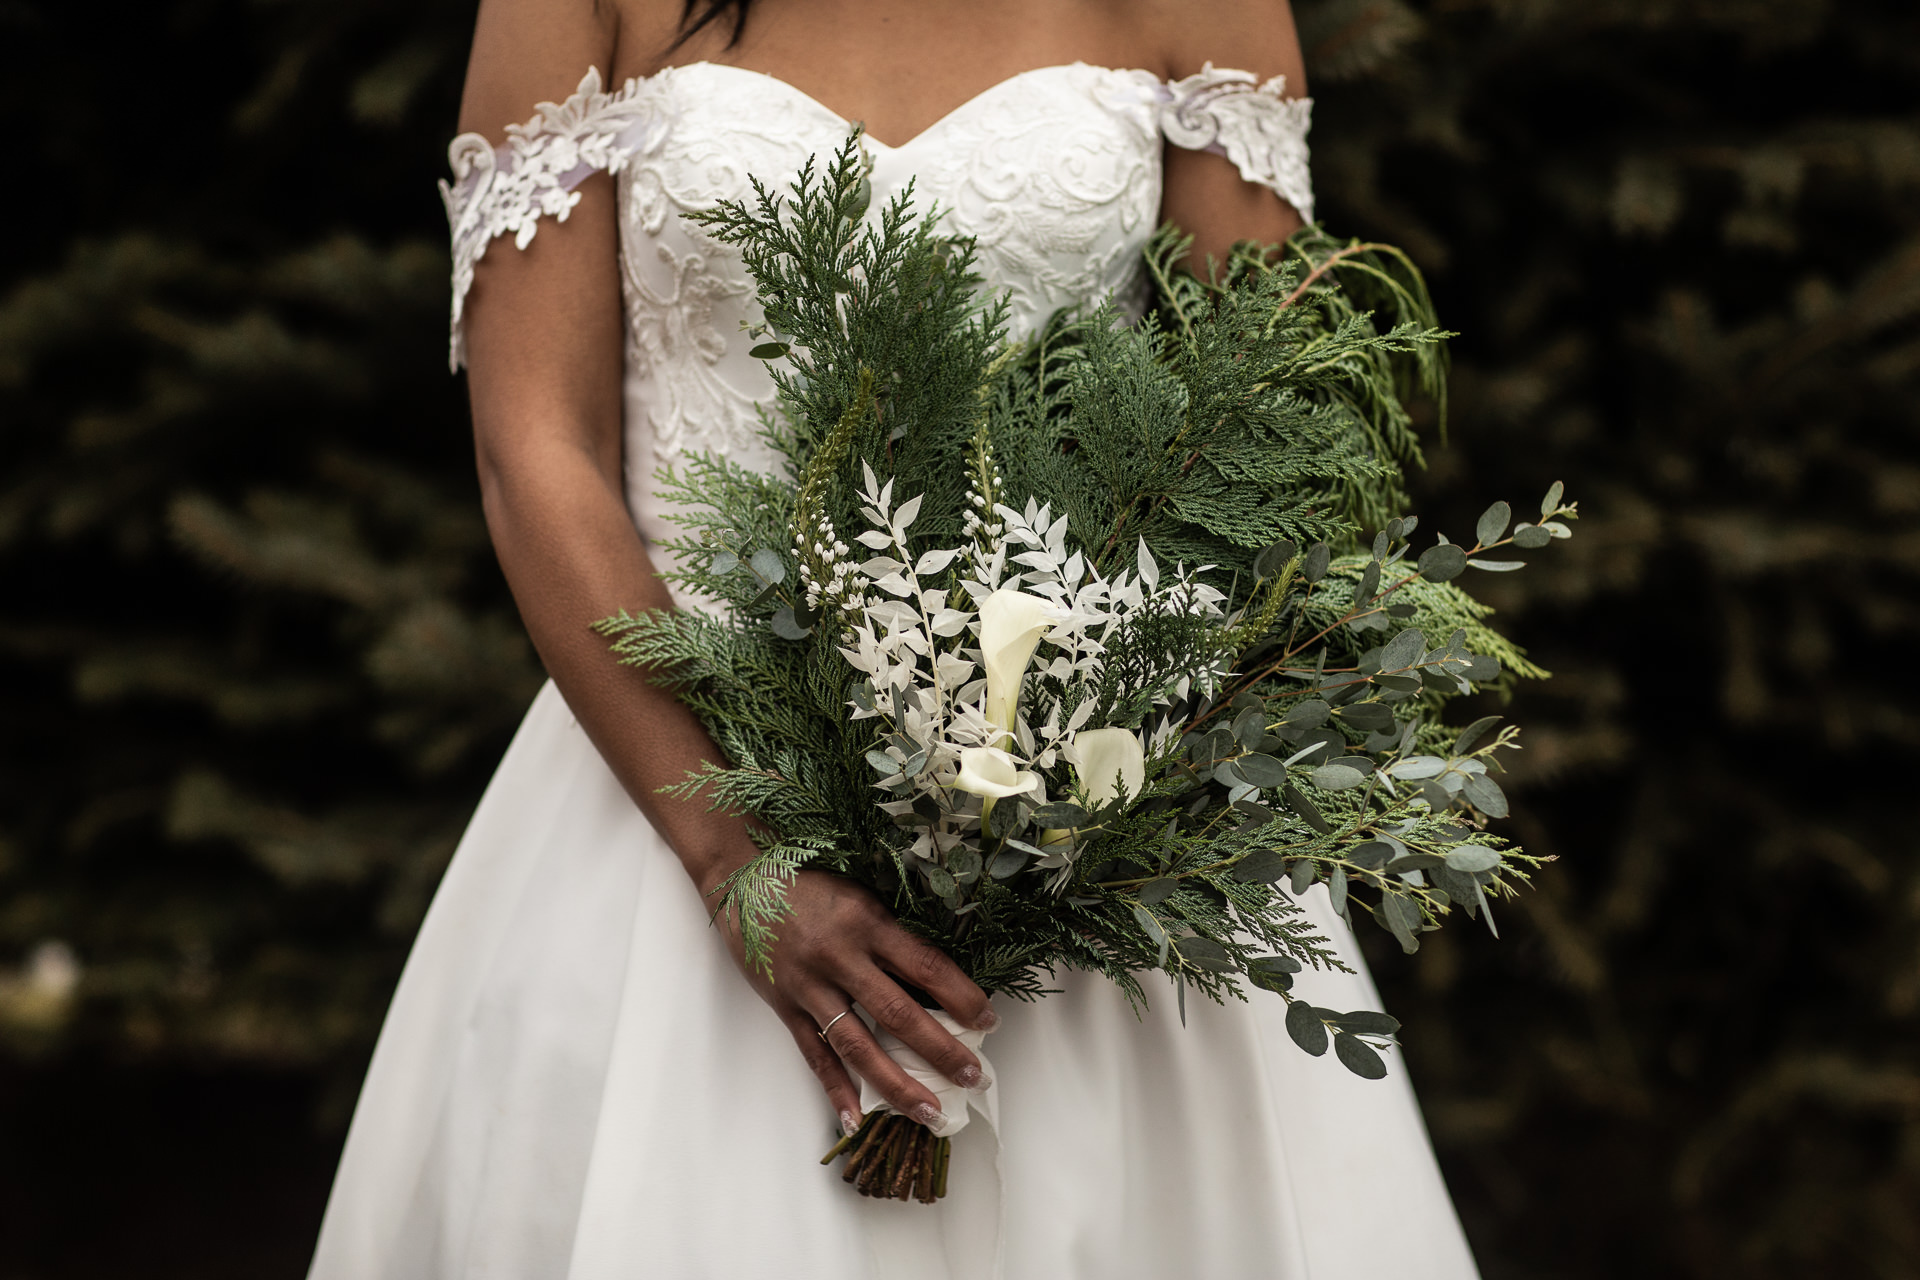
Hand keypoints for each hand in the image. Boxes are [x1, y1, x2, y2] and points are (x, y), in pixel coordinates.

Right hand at [705, 865, 997, 1135]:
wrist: (741, 878)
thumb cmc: (809, 881)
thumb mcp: (859, 895)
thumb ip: (891, 934)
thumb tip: (936, 979)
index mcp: (867, 922)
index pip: (925, 966)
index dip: (961, 996)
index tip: (989, 1021)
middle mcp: (840, 956)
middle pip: (898, 1013)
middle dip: (941, 1050)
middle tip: (974, 1077)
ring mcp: (810, 986)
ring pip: (858, 1045)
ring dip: (896, 1084)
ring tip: (928, 1112)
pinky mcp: (785, 1005)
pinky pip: (814, 1055)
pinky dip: (836, 1089)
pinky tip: (855, 1118)